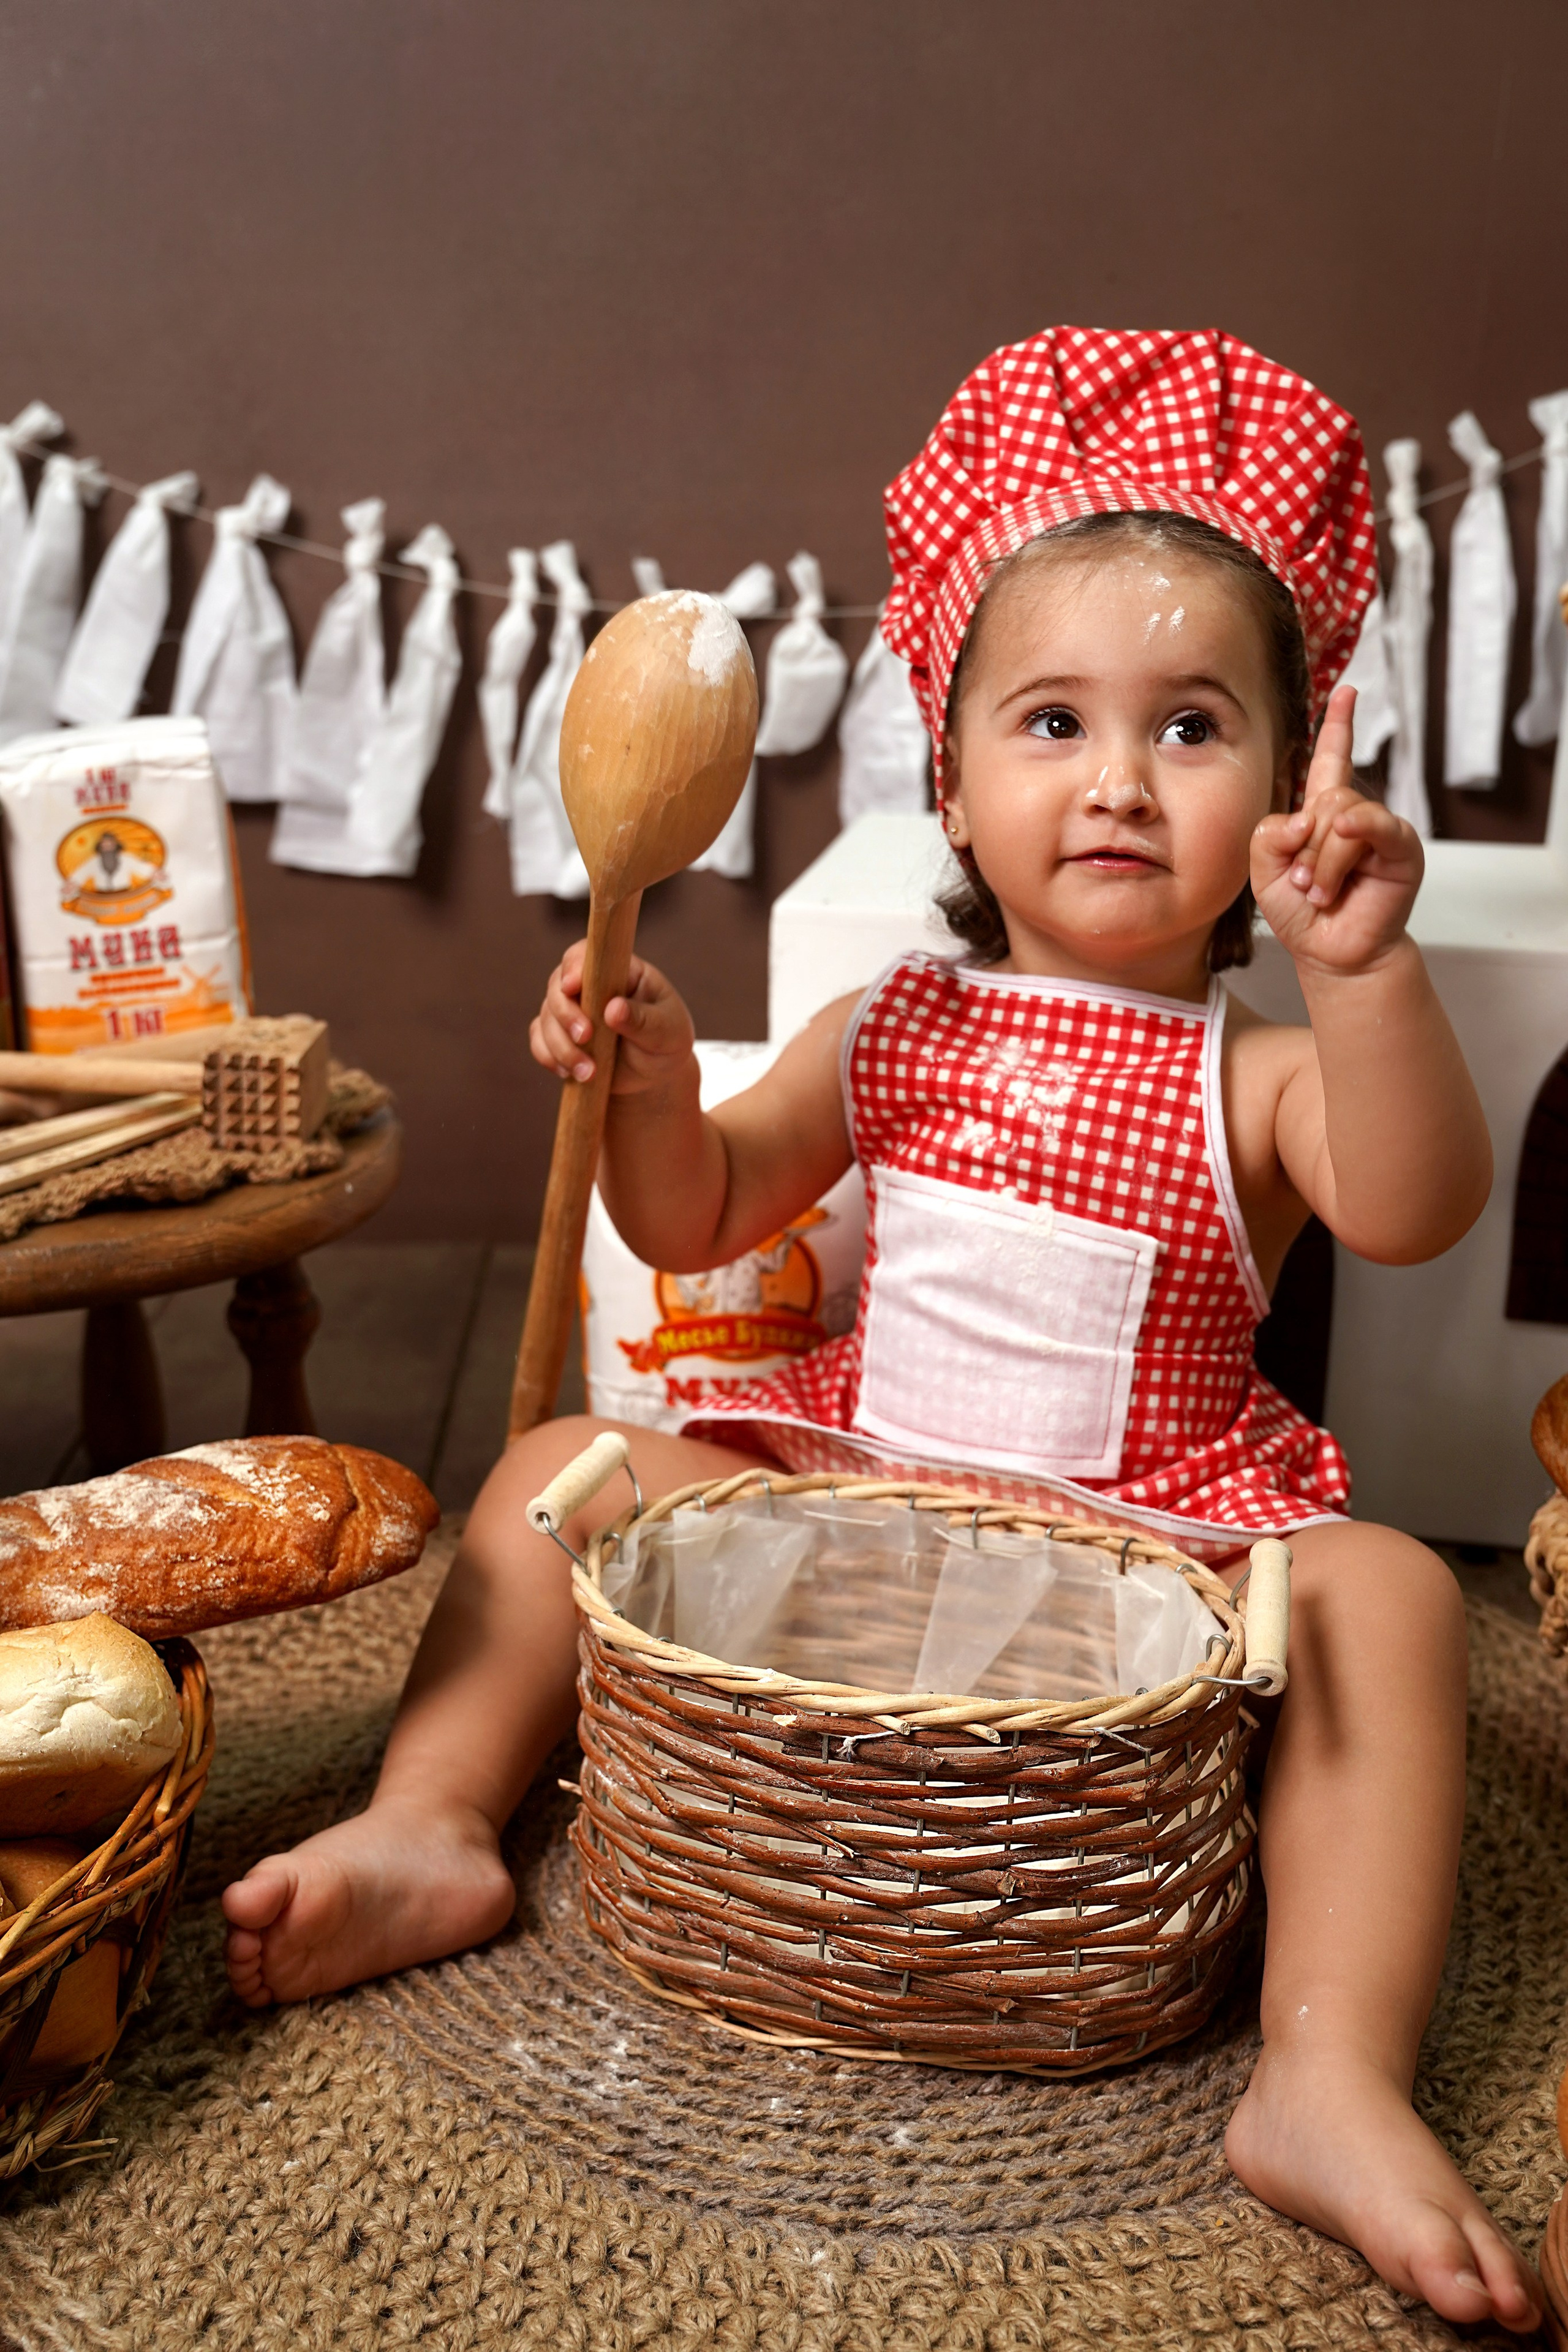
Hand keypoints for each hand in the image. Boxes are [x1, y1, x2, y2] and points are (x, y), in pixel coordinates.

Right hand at [529, 942, 695, 1095]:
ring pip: (546, 1017)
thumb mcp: (668, 1031)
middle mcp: (590, 986)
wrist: (657, 1075)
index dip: (574, 967)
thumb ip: (643, 1020)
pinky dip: (548, 1057)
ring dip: (561, 1046)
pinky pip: (539, 1041)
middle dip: (565, 1014)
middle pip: (557, 987)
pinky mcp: (561, 1036)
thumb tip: (614, 1009)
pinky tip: (569, 1074)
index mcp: (619, 971)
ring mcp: (572, 1010)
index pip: (586, 955)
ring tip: (589, 1072)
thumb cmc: (667, 1042)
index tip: (572, 987)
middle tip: (585, 1037)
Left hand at [1251, 683, 1423, 974]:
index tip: (1346, 691)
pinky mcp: (1400, 847)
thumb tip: (1308, 817)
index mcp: (1321, 813)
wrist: (1331, 952)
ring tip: (1321, 893)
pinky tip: (1339, 864)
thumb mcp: (1264, 871)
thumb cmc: (1301, 913)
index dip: (1338, 726)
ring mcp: (1378, 830)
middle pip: (1324, 796)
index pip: (1331, 760)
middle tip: (1305, 883)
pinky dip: (1349, 843)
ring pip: (1340, 813)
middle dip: (1304, 846)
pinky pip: (1373, 825)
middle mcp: (1353, 815)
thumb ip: (1269, 834)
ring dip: (1321, 862)